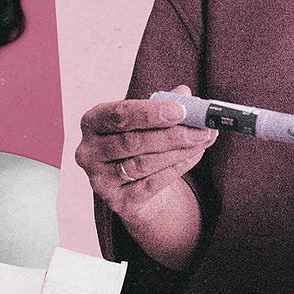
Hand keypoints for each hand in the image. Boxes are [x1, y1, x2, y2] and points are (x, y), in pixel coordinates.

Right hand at [76, 85, 215, 222]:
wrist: (133, 187)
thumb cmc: (139, 144)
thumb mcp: (145, 121)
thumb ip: (162, 106)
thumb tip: (184, 93)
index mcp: (92, 122)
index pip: (119, 115)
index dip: (150, 112)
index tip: (180, 110)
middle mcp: (89, 151)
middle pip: (132, 141)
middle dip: (171, 134)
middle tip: (201, 128)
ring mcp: (100, 179)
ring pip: (144, 163)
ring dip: (178, 151)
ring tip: (203, 139)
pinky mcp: (117, 201)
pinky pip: (152, 183)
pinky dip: (177, 167)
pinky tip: (195, 155)